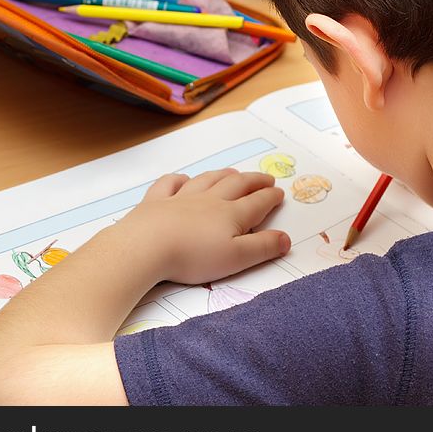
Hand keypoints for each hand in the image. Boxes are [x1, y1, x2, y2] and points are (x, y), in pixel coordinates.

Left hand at [114, 169, 289, 284]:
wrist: (146, 247)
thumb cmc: (193, 256)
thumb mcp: (236, 258)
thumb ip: (263, 248)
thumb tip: (286, 238)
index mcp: (231, 214)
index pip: (257, 202)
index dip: (270, 197)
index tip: (279, 193)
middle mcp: (209, 200)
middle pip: (236, 185)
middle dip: (253, 181)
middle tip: (265, 178)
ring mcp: (181, 198)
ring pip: (207, 180)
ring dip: (223, 175)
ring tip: (233, 173)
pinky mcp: (156, 202)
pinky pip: (170, 184)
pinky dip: (179, 180)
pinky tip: (184, 180)